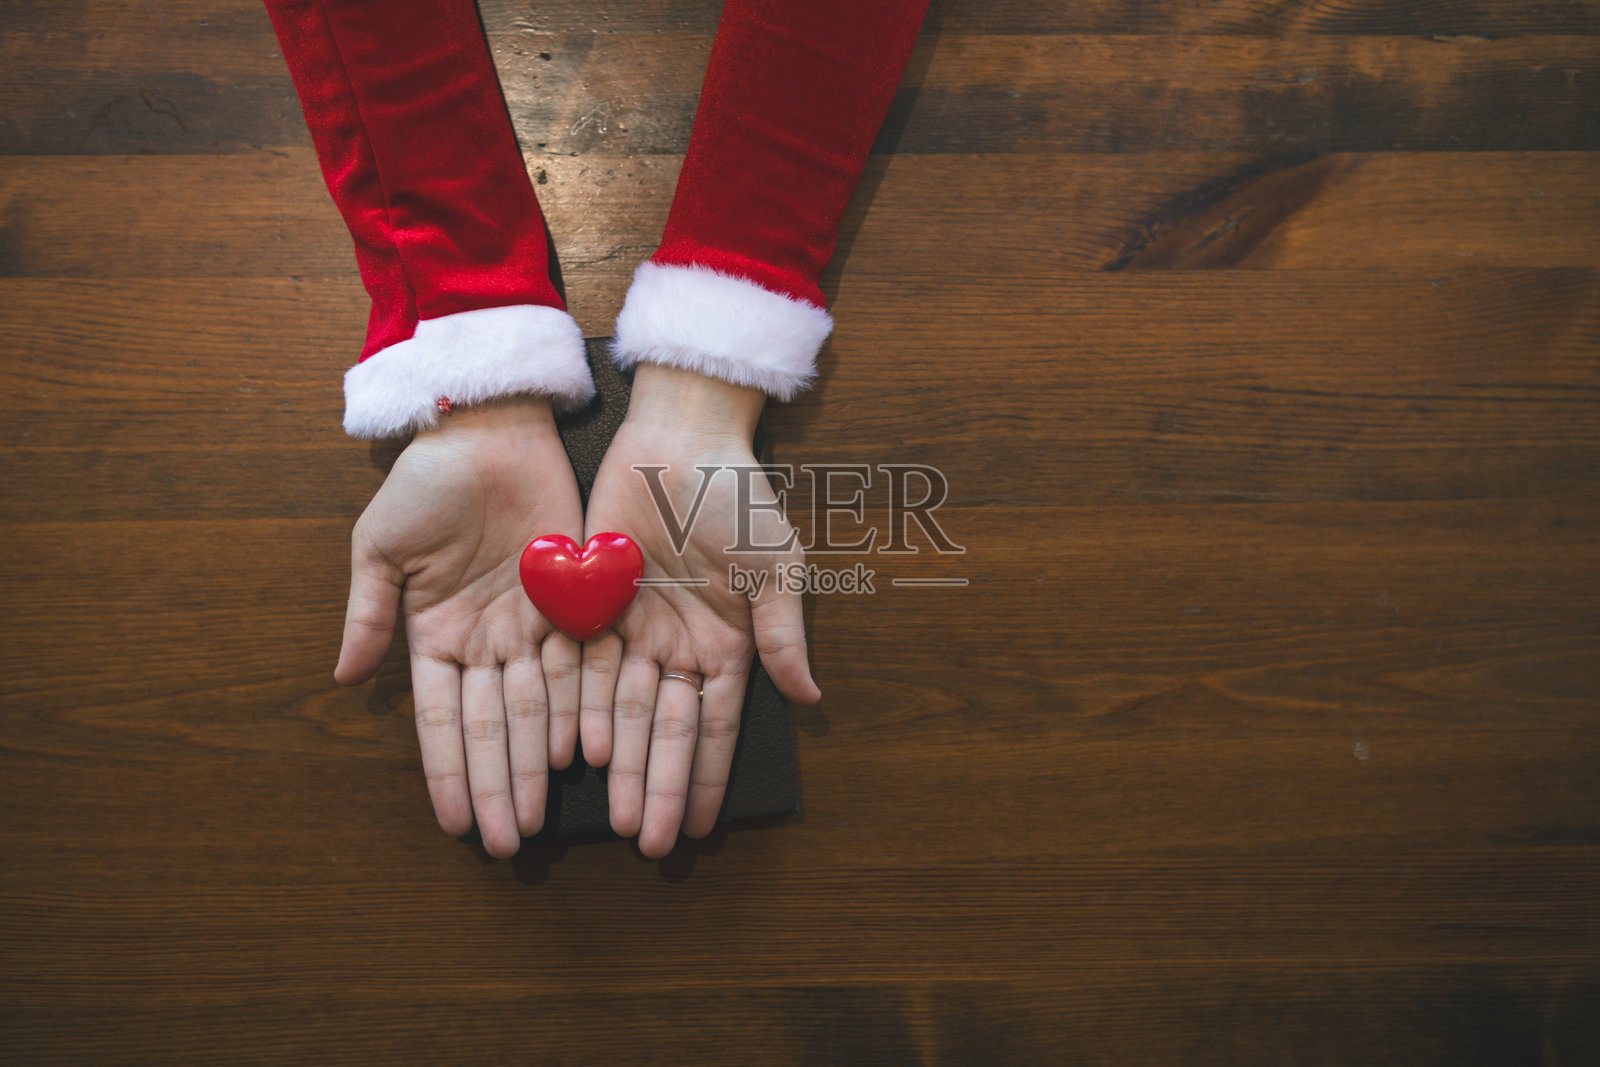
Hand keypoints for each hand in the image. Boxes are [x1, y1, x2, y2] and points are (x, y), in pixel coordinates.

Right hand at [335, 397, 583, 857]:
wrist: (488, 427)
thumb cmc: (426, 482)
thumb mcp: (381, 546)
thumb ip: (367, 613)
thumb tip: (339, 677)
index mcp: (435, 634)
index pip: (442, 720)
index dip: (448, 771)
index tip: (453, 824)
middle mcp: (486, 641)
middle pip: (495, 727)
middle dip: (499, 785)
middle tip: (508, 843)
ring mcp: (533, 624)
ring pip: (538, 708)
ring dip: (538, 763)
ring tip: (542, 815)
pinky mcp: (576, 598)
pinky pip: (580, 662)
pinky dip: (581, 705)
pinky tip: (583, 752)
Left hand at [579, 364, 821, 857]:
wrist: (680, 434)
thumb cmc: (739, 495)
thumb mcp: (775, 564)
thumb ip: (784, 632)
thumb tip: (810, 697)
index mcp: (724, 644)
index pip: (712, 726)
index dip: (705, 777)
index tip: (698, 826)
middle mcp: (675, 647)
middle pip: (662, 732)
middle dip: (657, 787)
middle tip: (649, 844)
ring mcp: (630, 628)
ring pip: (618, 711)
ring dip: (617, 763)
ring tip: (613, 814)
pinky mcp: (586, 602)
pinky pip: (578, 665)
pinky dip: (576, 707)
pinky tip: (573, 751)